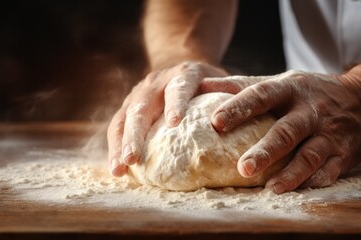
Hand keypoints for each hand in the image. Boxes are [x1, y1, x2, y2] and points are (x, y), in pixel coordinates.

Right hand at [107, 61, 226, 176]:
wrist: (181, 66)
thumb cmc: (207, 83)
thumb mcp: (221, 81)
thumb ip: (230, 97)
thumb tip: (245, 124)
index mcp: (183, 74)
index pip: (179, 87)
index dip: (176, 103)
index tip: (175, 123)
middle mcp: (156, 82)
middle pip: (141, 106)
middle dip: (136, 134)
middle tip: (134, 159)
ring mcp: (138, 93)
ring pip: (124, 118)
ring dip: (120, 144)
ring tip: (118, 169)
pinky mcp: (128, 106)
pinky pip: (117, 126)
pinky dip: (115, 147)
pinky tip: (116, 169)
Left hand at [200, 70, 360, 192]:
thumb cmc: (308, 93)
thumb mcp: (279, 82)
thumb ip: (241, 85)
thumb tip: (202, 85)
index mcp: (289, 89)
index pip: (261, 96)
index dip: (239, 108)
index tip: (216, 122)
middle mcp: (309, 110)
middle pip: (286, 131)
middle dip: (265, 150)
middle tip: (243, 168)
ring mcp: (328, 133)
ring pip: (309, 155)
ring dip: (291, 173)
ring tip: (271, 187)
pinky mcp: (344, 153)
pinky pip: (330, 170)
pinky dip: (314, 181)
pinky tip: (298, 190)